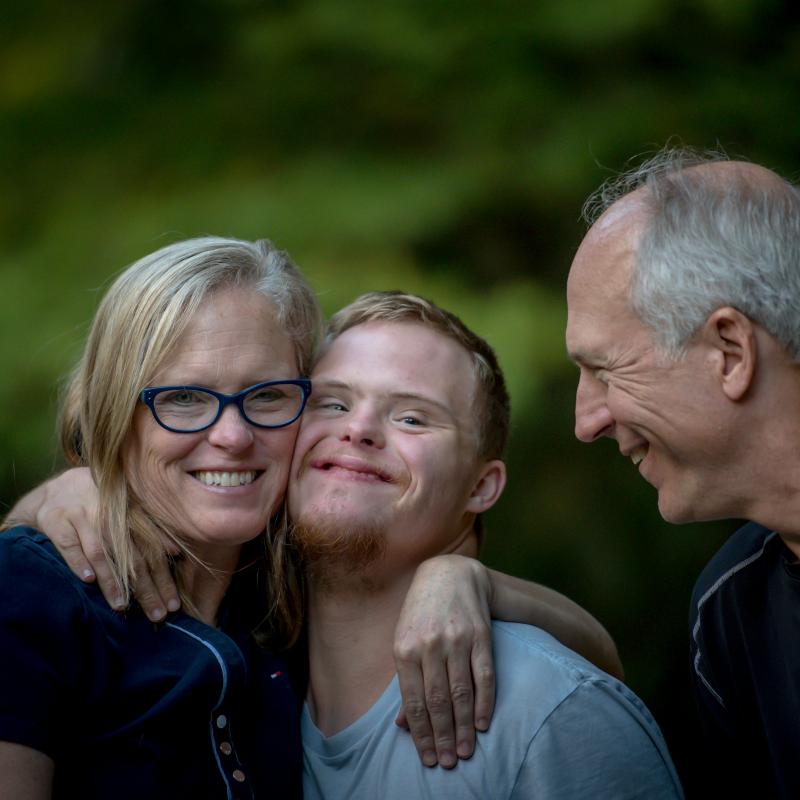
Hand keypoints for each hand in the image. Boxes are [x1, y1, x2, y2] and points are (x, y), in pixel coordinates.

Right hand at [34, 468, 179, 620]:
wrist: (57, 489)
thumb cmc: (100, 505)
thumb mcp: (127, 512)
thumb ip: (151, 531)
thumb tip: (176, 552)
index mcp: (131, 512)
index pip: (152, 550)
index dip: (164, 578)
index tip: (173, 604)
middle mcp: (110, 513)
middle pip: (132, 556)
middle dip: (145, 588)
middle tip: (157, 614)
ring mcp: (83, 515)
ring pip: (100, 552)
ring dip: (111, 581)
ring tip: (121, 606)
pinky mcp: (57, 520)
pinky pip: (69, 544)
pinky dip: (78, 562)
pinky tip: (88, 581)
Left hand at [393, 554, 494, 768]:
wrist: (448, 574)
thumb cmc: (420, 614)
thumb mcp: (404, 641)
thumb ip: (405, 682)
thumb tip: (402, 725)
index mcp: (404, 648)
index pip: (414, 701)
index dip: (421, 734)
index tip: (429, 758)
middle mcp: (430, 645)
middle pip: (438, 701)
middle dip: (443, 736)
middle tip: (449, 762)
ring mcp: (457, 639)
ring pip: (462, 692)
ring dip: (464, 727)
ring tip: (466, 751)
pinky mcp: (480, 635)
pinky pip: (484, 676)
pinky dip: (485, 703)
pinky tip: (484, 724)